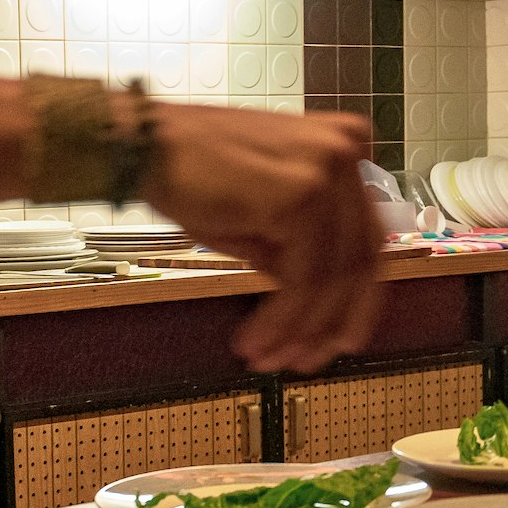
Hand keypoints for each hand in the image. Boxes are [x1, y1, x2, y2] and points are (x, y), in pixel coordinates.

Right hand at [141, 105, 383, 372]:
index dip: (354, 300)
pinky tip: (255, 342)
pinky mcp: (302, 196)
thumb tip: (320, 309)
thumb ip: (300, 248)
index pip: (365, 238)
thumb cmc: (193, 177)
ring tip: (267, 358)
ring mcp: (328, 170)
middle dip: (330, 322)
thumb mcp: (263, 216)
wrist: (142, 148)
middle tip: (304, 361)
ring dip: (298, 330)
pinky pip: (303, 279)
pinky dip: (281, 320)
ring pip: (331, 278)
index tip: (334, 341)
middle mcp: (346, 150)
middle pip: (358, 261)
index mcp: (344, 145)